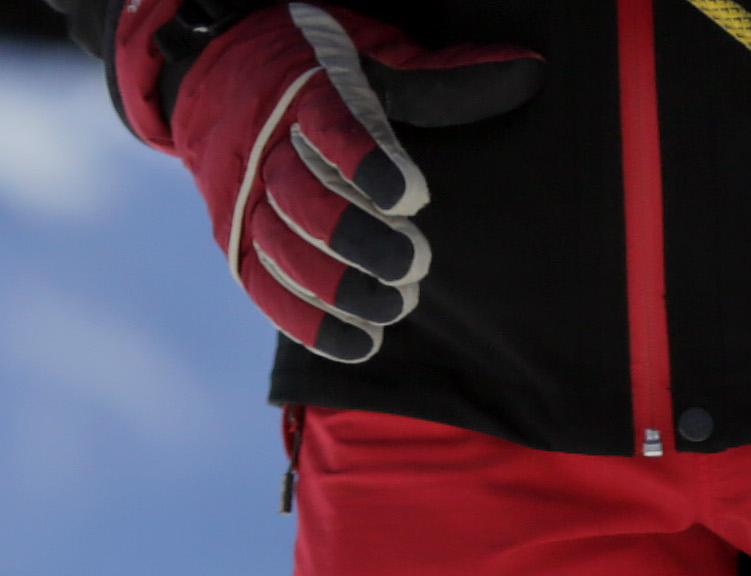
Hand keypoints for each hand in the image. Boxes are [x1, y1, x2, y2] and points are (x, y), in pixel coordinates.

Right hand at [132, 2, 539, 361]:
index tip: (413, 195)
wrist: (223, 72)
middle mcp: (264, 147)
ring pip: (281, 252)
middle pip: (302, 201)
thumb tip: (527, 73)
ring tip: (394, 307)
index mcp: (302, 93)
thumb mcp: (375, 58)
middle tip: (415, 263)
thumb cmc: (318, 71)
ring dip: (339, 289)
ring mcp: (244, 198)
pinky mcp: (235, 242)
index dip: (369, 164)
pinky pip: (263, 290)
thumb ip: (442, 78)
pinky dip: (308, 322)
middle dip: (360, 240)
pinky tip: (357, 342)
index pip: (330, 129)